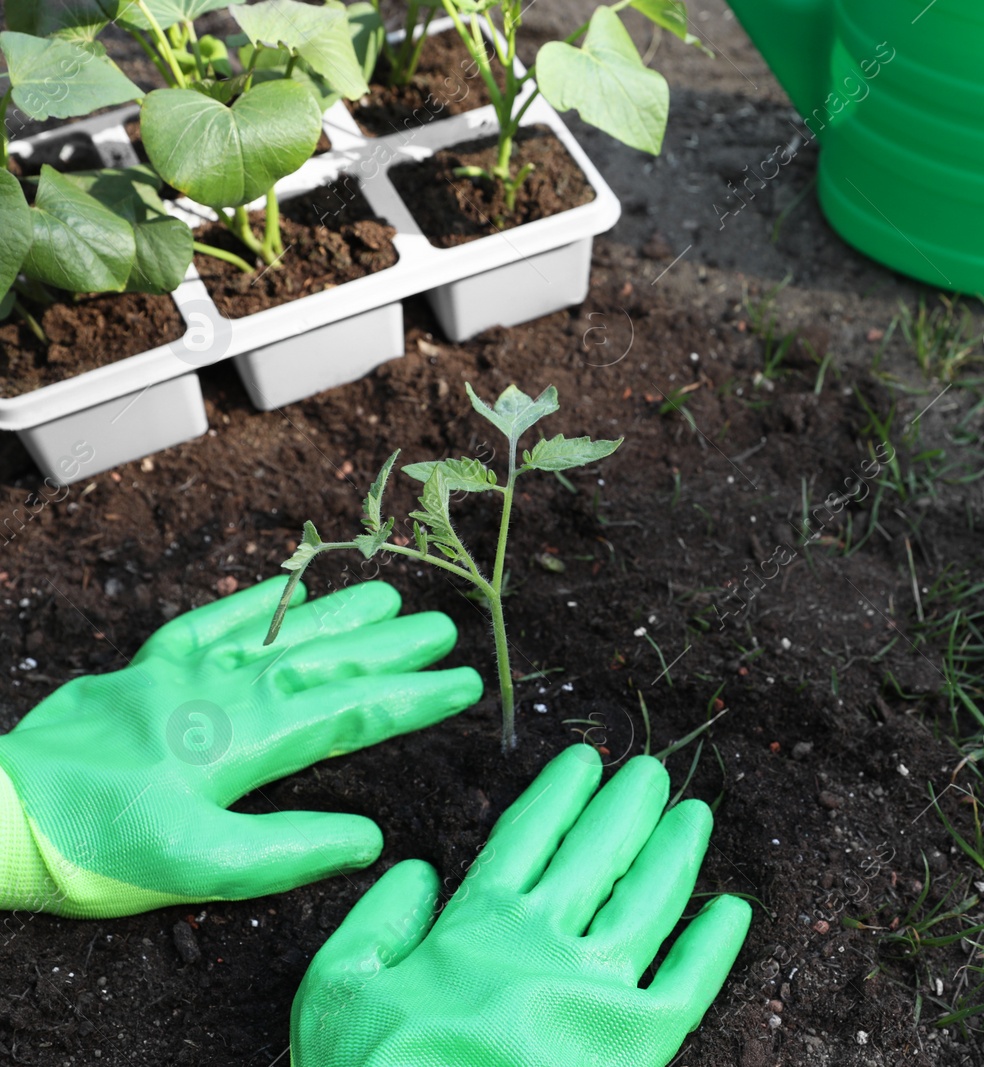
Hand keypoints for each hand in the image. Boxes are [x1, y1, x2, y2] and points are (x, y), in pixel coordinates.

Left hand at [0, 576, 480, 917]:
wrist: (4, 814)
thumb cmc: (100, 847)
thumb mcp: (198, 869)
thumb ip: (287, 851)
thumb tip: (367, 837)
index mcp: (246, 740)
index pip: (350, 713)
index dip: (412, 698)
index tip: (463, 683)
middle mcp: (224, 691)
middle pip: (326, 661)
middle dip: (391, 647)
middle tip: (446, 628)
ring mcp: (184, 671)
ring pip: (279, 634)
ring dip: (338, 615)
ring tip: (390, 598)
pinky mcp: (146, 667)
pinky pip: (212, 619)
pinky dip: (254, 602)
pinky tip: (284, 588)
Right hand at [292, 745, 751, 1066]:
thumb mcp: (337, 991)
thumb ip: (376, 922)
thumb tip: (419, 870)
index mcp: (477, 924)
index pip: (529, 836)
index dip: (561, 793)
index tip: (585, 761)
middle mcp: (545, 941)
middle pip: (600, 852)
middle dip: (629, 806)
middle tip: (652, 774)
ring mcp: (596, 991)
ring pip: (650, 899)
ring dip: (675, 851)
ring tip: (694, 815)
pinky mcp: (636, 1045)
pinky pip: (689, 983)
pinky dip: (714, 945)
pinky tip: (732, 910)